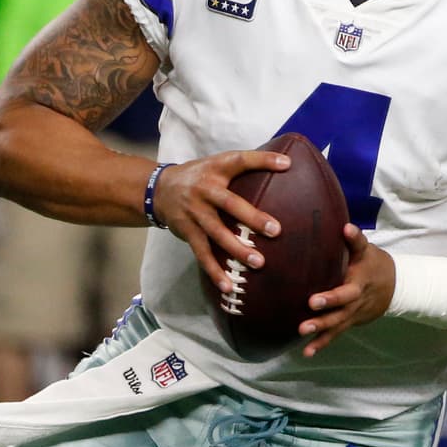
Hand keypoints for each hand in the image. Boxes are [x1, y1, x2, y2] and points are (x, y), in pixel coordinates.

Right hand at [152, 150, 288, 295]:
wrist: (159, 188)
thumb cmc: (200, 176)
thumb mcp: (218, 164)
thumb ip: (246, 165)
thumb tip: (286, 163)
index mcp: (216, 168)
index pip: (241, 160)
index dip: (263, 160)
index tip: (286, 163)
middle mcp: (204, 189)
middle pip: (230, 203)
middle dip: (253, 218)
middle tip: (276, 231)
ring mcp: (194, 211)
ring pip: (217, 232)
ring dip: (237, 249)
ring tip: (259, 263)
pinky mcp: (187, 231)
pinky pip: (202, 253)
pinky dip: (214, 271)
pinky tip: (228, 286)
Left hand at [298, 224, 395, 357]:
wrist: (394, 286)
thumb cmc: (374, 263)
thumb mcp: (367, 250)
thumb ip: (356, 240)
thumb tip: (345, 227)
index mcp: (359, 282)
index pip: (346, 291)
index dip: (331, 297)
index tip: (313, 300)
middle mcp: (355, 301)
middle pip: (340, 311)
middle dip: (323, 317)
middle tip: (305, 321)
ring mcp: (352, 313)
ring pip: (336, 324)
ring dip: (320, 332)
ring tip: (302, 333)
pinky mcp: (349, 321)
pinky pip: (336, 334)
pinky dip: (322, 344)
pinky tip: (307, 352)